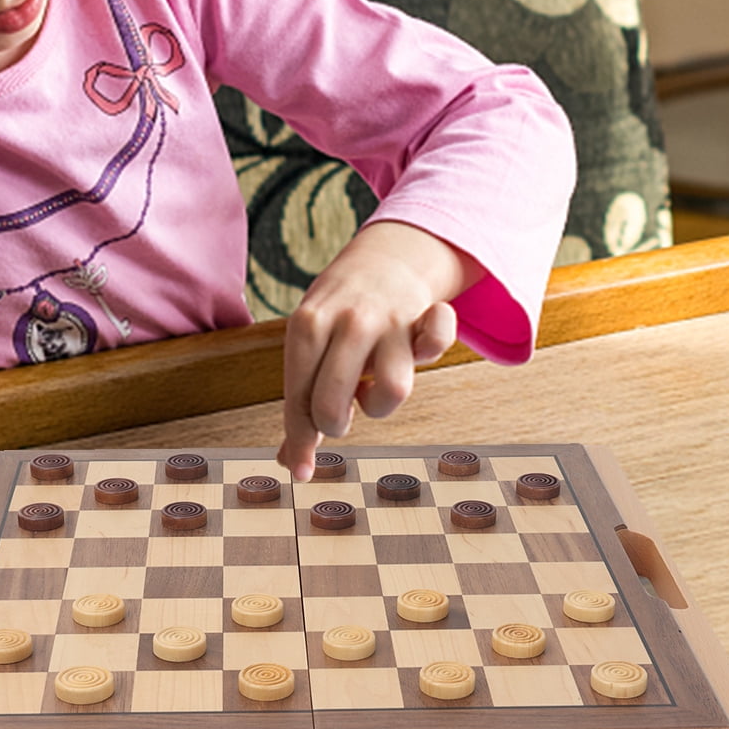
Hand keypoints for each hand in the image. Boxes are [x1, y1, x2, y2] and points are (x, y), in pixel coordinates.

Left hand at [276, 222, 479, 480]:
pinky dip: (434, 344)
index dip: (300, 439)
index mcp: (306, 326)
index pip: (297, 399)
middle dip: (334, 424)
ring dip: (380, 403)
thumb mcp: (308, 344)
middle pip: (333, 405)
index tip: (300, 470)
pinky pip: (439, 338)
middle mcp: (347, 322)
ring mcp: (389, 319)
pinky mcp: (427, 317)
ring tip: (371, 385)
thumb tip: (290, 463)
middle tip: (341, 411)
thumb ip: (301, 400)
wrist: (384, 258)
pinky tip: (419, 349)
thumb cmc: (339, 314)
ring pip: (390, 391)